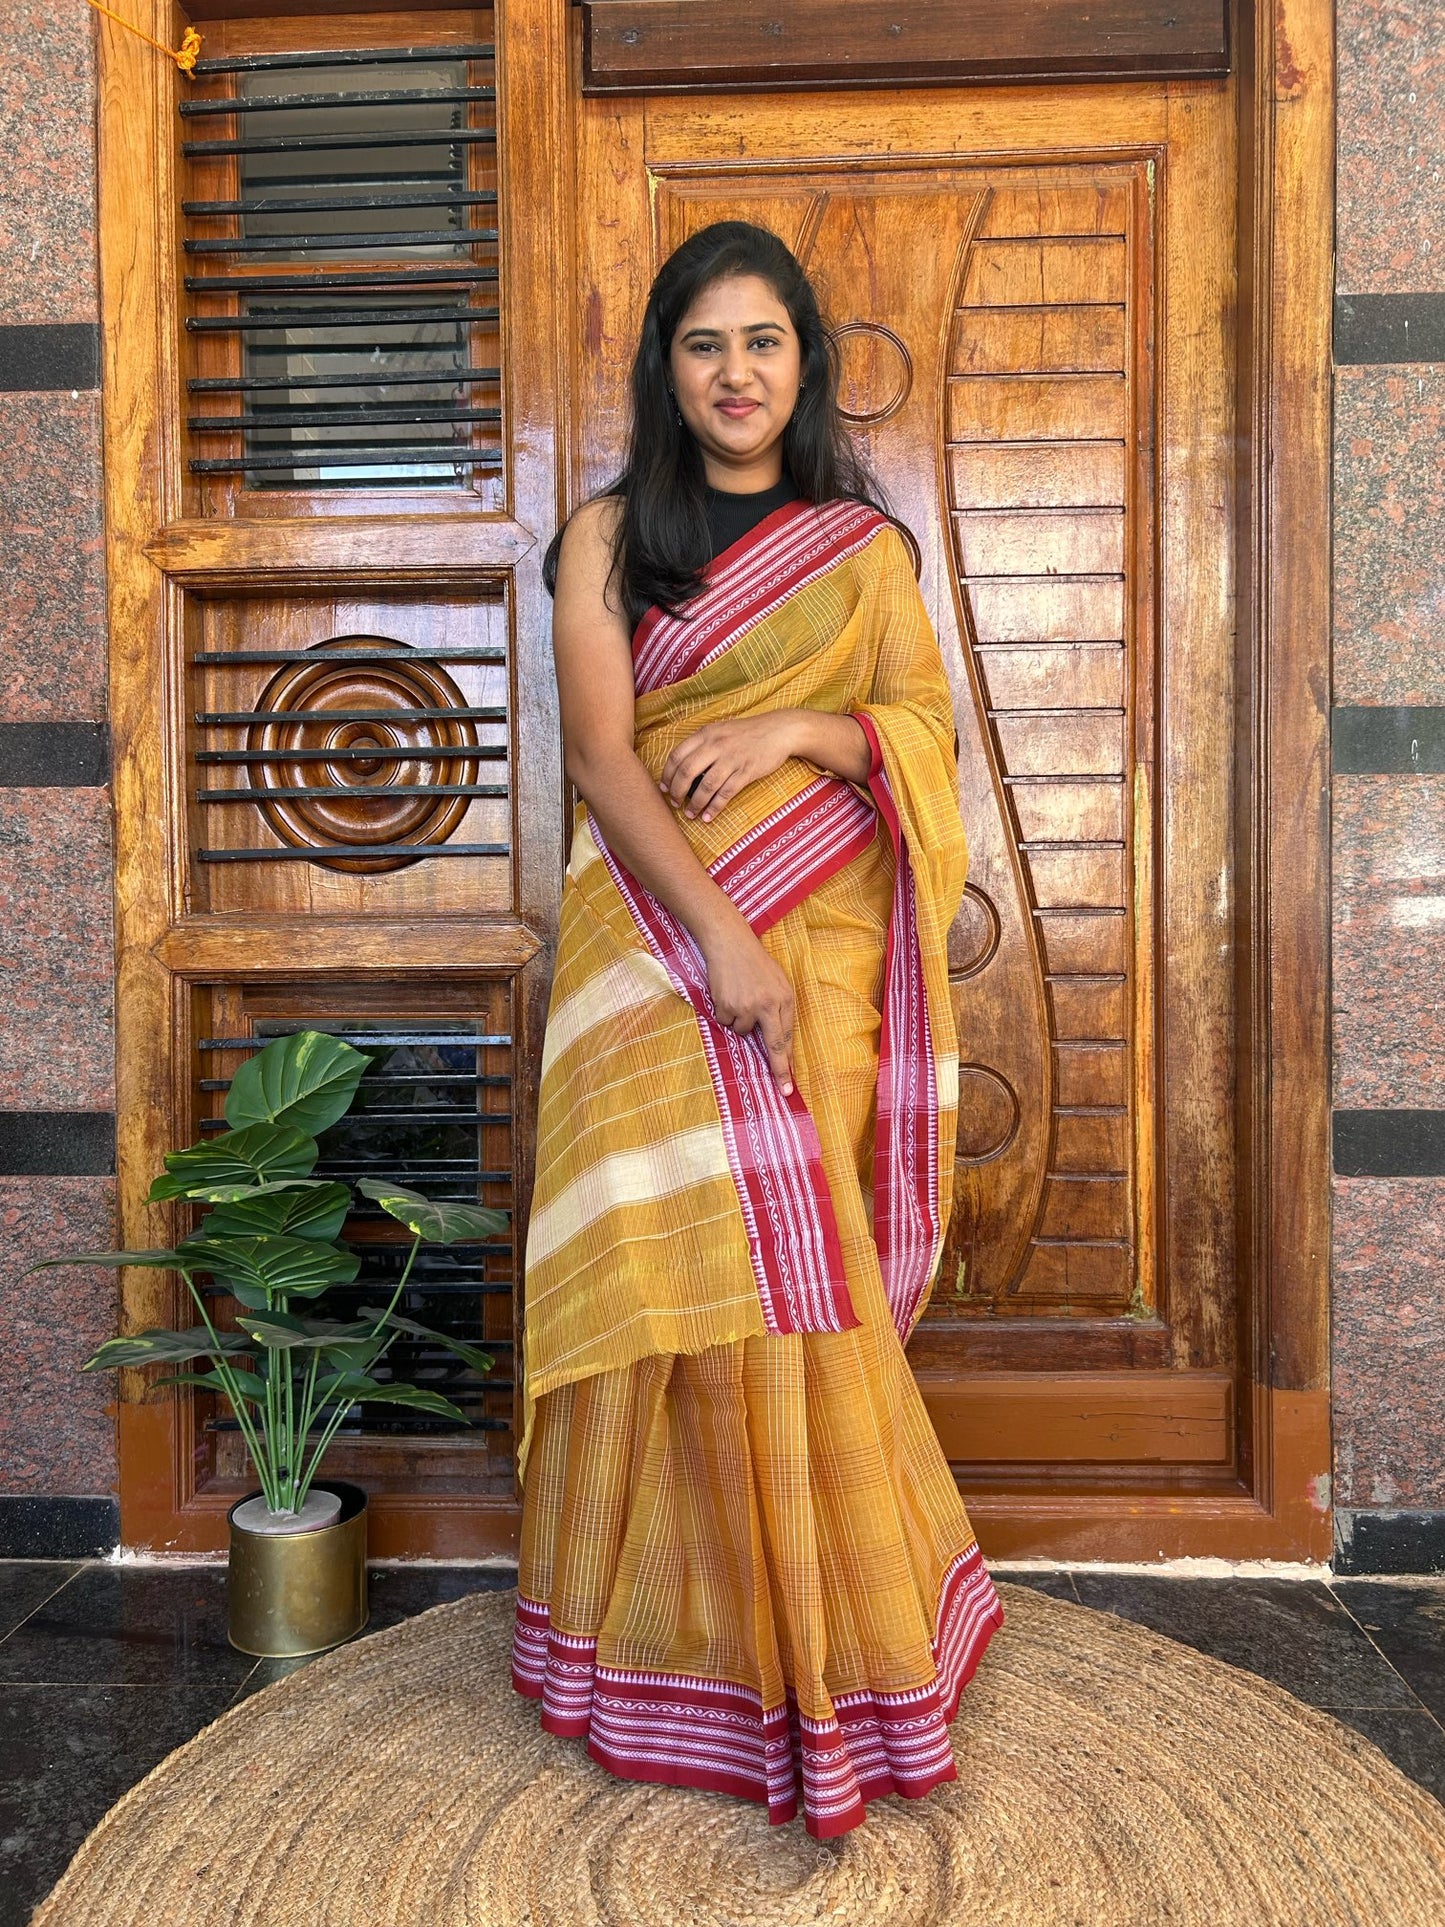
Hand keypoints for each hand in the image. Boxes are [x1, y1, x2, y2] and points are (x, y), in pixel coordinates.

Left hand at [659, 714, 798, 822]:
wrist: (779, 731)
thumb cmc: (747, 733)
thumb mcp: (720, 731)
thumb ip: (702, 744)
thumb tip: (681, 766)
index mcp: (706, 734)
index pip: (677, 755)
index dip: (667, 775)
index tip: (664, 788)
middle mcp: (716, 745)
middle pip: (686, 772)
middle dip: (677, 792)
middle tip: (674, 803)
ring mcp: (732, 759)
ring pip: (705, 786)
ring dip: (695, 804)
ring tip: (689, 814)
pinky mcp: (746, 771)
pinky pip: (725, 793)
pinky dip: (714, 808)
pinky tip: (708, 817)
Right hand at [700, 917, 795, 1094]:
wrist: (729, 942)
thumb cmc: (754, 962)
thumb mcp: (777, 981)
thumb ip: (778, 1008)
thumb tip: (777, 1040)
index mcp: (785, 998)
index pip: (788, 1036)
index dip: (788, 1061)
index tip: (790, 1084)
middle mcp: (769, 1004)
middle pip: (775, 1044)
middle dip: (780, 1070)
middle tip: (784, 1090)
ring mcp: (747, 1006)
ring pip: (742, 1031)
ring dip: (738, 1019)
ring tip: (738, 995)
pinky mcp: (727, 1006)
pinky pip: (725, 1022)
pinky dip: (724, 1012)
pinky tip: (727, 993)